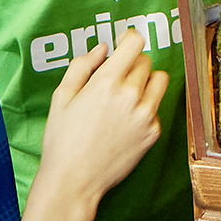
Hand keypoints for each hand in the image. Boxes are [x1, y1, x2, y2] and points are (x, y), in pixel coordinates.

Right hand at [34, 33, 163, 208]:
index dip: (128, 39)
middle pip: (145, 61)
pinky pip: (157, 107)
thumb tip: (103, 48)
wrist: (73, 181)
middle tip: (114, 79)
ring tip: (126, 96)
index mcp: (106, 83)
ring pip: (159, 80)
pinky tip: (125, 122)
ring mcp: (146, 115)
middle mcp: (131, 96)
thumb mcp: (61, 98)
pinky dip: (145, 108)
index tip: (123, 43)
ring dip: (146, 82)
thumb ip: (82, 66)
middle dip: (131, 64)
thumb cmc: (62, 140)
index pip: (134, 43)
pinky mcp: (153, 132)